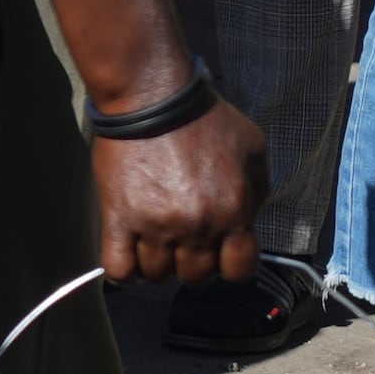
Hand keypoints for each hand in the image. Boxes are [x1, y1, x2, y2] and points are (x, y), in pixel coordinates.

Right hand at [90, 92, 268, 285]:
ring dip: (158, 262)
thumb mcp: (254, 154)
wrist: (154, 97)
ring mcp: (155, 226)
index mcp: (234, 214)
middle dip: (194, 262)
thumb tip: (245, 224)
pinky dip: (124, 272)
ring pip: (157, 275)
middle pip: (196, 276)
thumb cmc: (207, 120)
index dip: (229, 263)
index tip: (219, 250)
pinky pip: (119, 268)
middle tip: (184, 239)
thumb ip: (256, 196)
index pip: (238, 271)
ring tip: (154, 241)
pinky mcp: (119, 218)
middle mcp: (197, 227)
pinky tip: (129, 252)